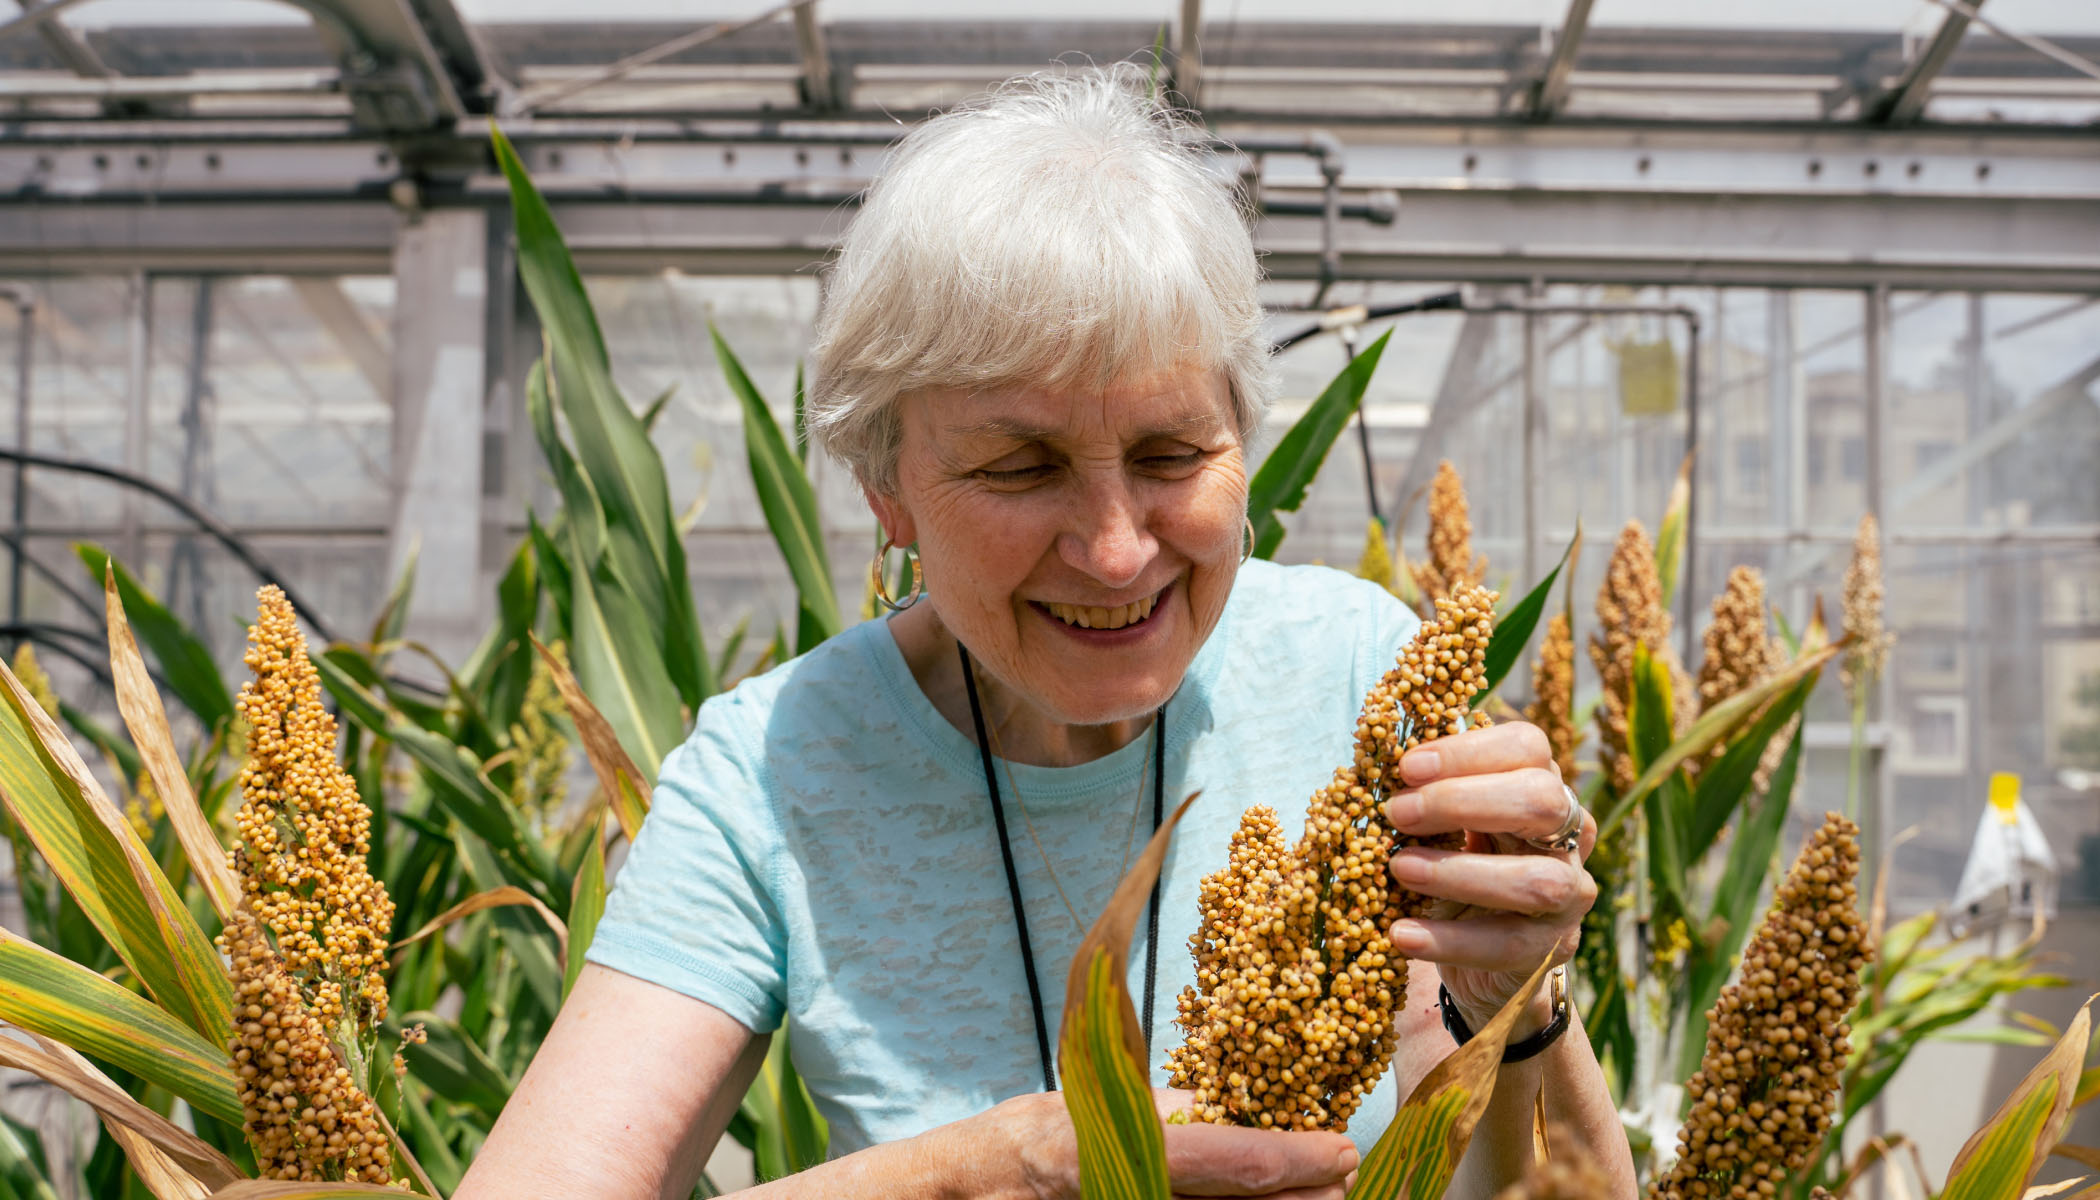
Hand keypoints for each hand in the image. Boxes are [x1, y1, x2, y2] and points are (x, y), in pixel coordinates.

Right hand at [997, 1089, 1357, 1199]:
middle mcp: (1131, 1198)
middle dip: (1309, 1199)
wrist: (953, 1197)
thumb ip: (1150, 1108)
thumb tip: (1216, 1104)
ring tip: (1316, 1196)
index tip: (1341, 1147)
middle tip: (1344, 1178)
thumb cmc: (1012, 1142)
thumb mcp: (1078, 1105)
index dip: (1297, 1159)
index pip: (1232, 1161)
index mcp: (1121, 1150)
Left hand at [1381, 723, 1597, 1036]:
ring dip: (1458, 873)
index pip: (1526, 748)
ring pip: (1535, 879)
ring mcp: (1569, 894)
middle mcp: (1568, 835)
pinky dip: (1449, 940)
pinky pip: (1508, 945)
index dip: (1467, 751)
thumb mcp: (1443, 825)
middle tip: (1397, 814)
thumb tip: (1371, 771)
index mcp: (1541, 786)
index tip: (1407, 767)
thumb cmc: (1454, 865)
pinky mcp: (1553, 949)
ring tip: (1400, 869)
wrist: (1479, 953)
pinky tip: (1402, 933)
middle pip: (1542, 801)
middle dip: (1462, 802)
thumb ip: (1425, 796)